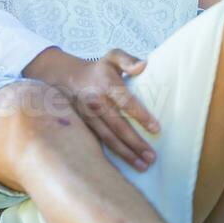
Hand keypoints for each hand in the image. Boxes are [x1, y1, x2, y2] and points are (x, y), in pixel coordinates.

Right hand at [22, 47, 159, 171]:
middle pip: (118, 126)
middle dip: (135, 143)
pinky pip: (100, 143)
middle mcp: (96, 102)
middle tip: (152, 157)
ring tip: (143, 166)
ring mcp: (88, 117)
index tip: (156, 128)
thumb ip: (128, 59)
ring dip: (126, 154)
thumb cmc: (99, 69)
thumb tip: (144, 65)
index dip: (140, 115)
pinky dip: (112, 156)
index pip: (125, 101)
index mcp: (105, 83)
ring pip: (108, 138)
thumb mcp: (112, 57)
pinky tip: (125, 166)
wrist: (67, 78)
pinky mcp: (85, 128)